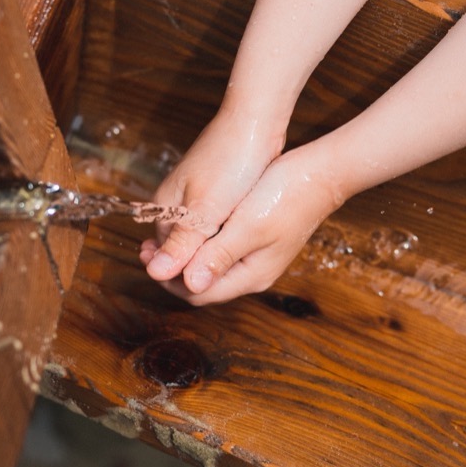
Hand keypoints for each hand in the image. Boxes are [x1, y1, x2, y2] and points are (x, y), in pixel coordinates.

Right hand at [140, 109, 283, 285]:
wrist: (255, 121)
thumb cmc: (231, 161)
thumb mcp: (206, 209)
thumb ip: (182, 244)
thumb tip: (153, 274)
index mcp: (164, 210)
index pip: (166, 260)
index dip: (188, 277)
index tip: (218, 282)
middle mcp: (173, 206)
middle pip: (181, 252)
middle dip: (202, 265)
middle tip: (233, 270)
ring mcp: (193, 199)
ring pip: (199, 239)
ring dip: (214, 251)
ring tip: (240, 255)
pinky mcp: (213, 193)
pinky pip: (213, 225)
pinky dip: (225, 234)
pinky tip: (243, 236)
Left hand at [145, 144, 344, 305]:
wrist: (322, 173)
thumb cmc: (284, 196)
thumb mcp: (247, 227)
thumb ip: (216, 255)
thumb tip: (186, 283)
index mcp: (250, 276)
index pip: (198, 293)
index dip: (168, 278)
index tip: (145, 258)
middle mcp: (253, 273)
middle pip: (202, 284)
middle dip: (172, 269)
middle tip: (144, 248)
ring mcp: (256, 258)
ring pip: (208, 267)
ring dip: (184, 256)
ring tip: (158, 239)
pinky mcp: (256, 240)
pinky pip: (219, 251)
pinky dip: (198, 244)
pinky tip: (187, 228)